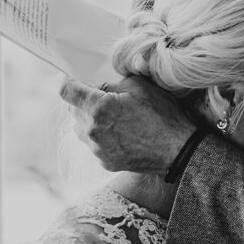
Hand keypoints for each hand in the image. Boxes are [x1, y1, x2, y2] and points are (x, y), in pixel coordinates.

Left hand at [60, 76, 196, 173]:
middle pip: (72, 110)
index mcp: (98, 107)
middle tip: (106, 100)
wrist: (177, 150)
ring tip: (116, 120)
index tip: (73, 81)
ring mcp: (97, 149)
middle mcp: (91, 130)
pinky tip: (122, 135)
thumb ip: (112, 83)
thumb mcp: (139, 86)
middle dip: (84, 102)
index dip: (68, 82)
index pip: (66, 91)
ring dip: (91, 121)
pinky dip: (102, 138)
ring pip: (81, 129)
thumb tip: (98, 88)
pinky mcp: (104, 162)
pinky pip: (94, 145)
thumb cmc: (161, 114)